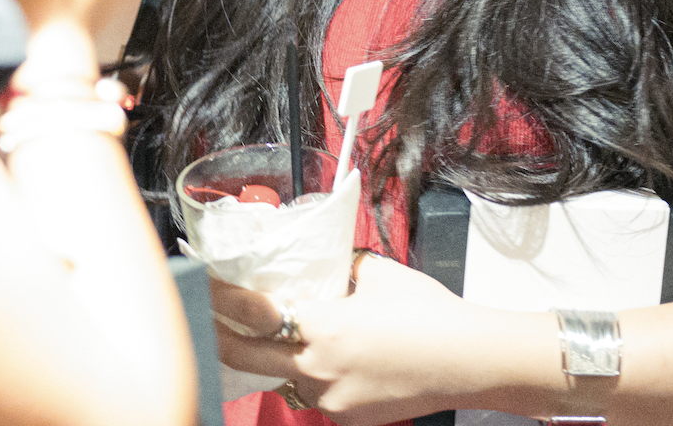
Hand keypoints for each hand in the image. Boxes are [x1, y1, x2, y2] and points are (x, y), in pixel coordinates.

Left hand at [210, 255, 485, 424]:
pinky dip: (315, 377)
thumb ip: (337, 269)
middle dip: (221, 336)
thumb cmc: (428, 314)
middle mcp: (317, 368)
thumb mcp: (375, 273)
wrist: (468, 361)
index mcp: (322, 326)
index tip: (203, 284)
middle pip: (245, 356)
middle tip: (209, 318)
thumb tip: (316, 263)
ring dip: (277, 359)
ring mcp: (330, 400)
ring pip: (284, 377)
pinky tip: (338, 361)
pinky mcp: (346, 420)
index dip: (222, 298)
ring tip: (285, 338)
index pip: (251, 313)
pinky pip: (315, 396)